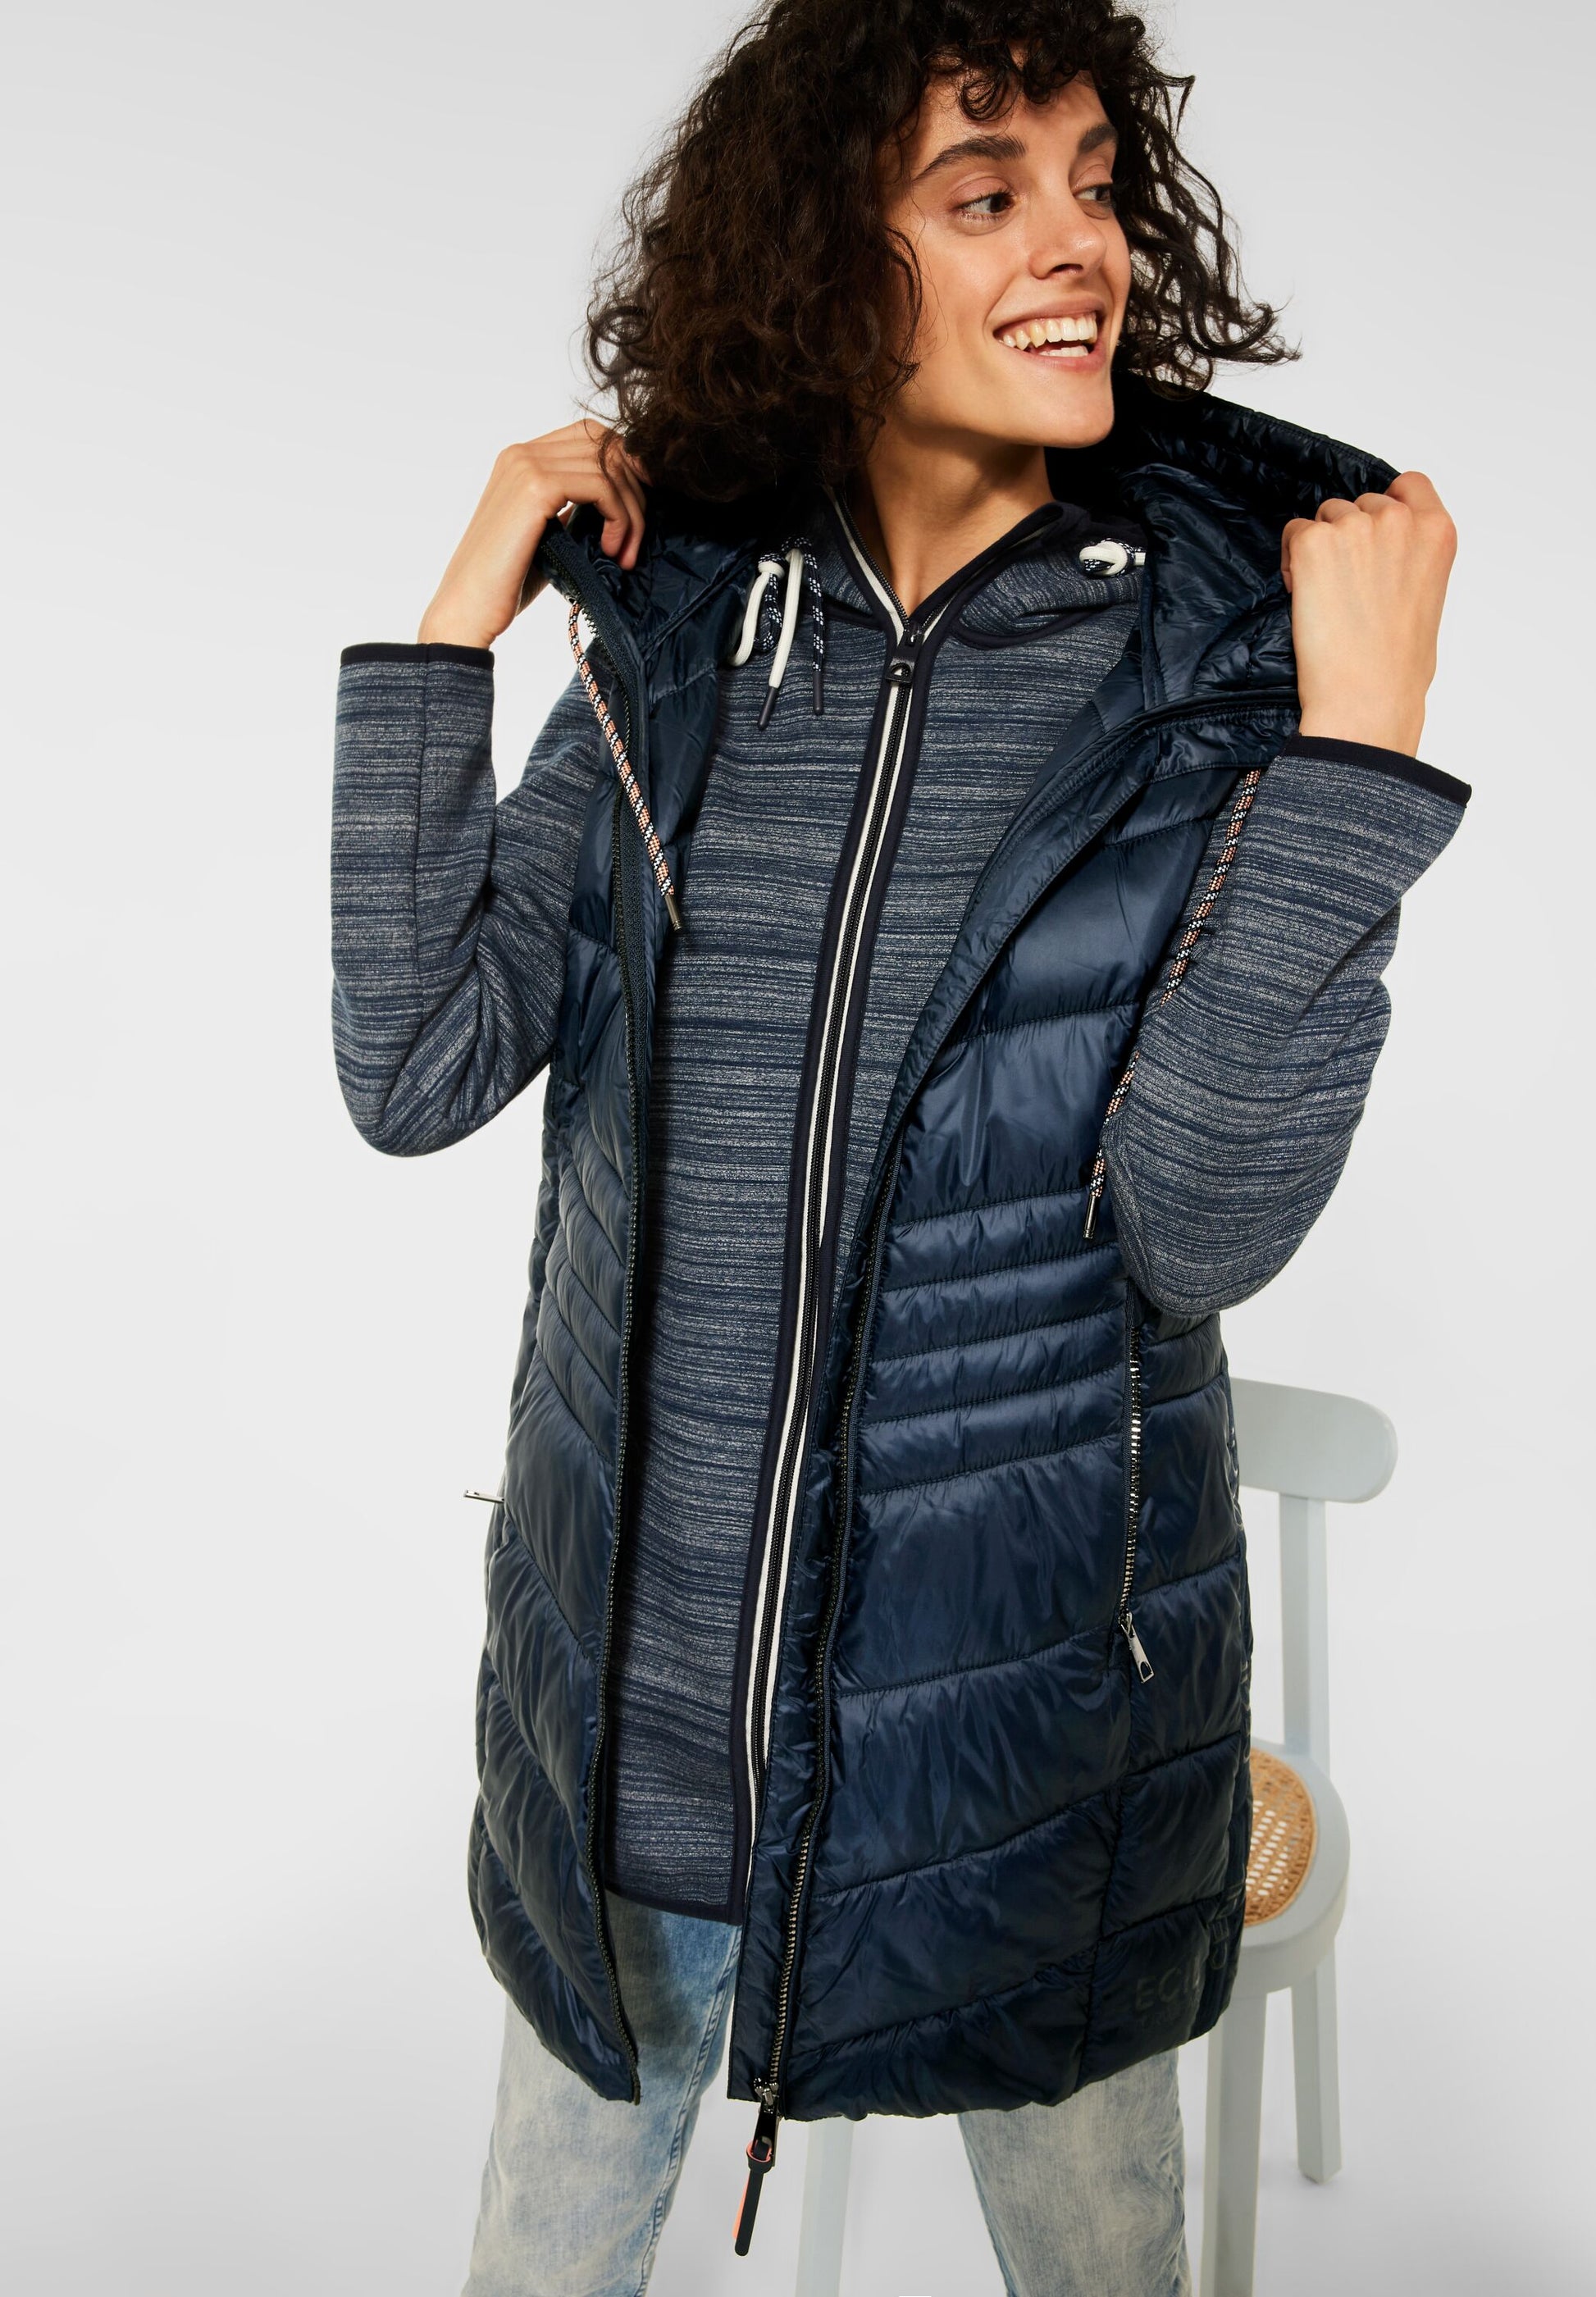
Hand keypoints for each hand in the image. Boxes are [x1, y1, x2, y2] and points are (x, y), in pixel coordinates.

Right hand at [416, 420, 648, 648]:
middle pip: (605, 444)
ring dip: (630, 512)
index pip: (590, 438)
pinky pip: (601, 485)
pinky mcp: (536, 487)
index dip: (624, 469)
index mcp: (522, 460)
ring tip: (623, 554)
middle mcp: (522, 453)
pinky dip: (618, 518)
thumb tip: (622, 502)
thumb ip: (577, 510)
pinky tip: (611, 550)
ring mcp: (527, 465)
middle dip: (633, 490)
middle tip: (635, 541)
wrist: (468, 609)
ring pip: (608, 466)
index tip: (638, 513)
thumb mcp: (551, 536)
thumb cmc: (507, 582)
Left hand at [1281, 470, 1456, 756]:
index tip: (1375, 536)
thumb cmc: (1398, 666)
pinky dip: (1292, 560)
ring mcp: (1355, 527)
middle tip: (1348, 586)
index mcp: (1437, 532)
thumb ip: (1411, 558)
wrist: (1366, 697)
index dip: (1386, 506)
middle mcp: (1398, 520)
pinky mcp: (1314, 543)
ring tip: (1328, 597)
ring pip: (1325, 517)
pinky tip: (1304, 597)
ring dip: (1320, 548)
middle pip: (1361, 503)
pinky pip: (1293, 533)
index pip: (1408, 485)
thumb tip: (1384, 554)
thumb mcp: (1428, 597)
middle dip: (1349, 536)